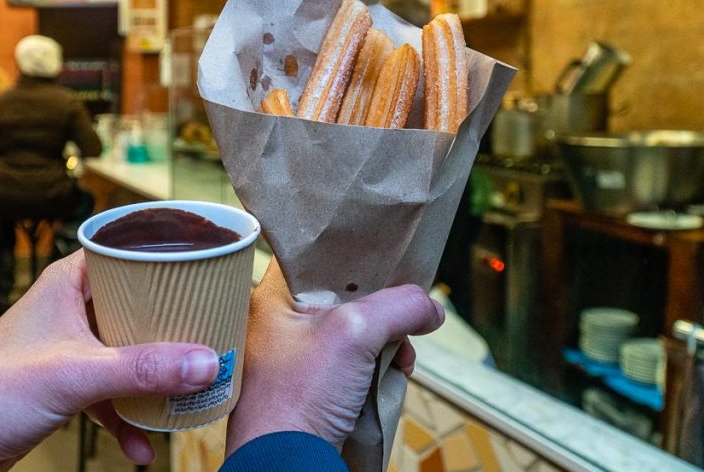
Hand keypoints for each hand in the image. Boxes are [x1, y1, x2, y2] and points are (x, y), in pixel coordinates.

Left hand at [0, 250, 219, 470]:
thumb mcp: (73, 376)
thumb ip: (141, 369)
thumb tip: (205, 362)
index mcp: (69, 282)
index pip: (130, 252)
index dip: (170, 260)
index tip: (211, 275)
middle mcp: (72, 308)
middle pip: (140, 307)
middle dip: (175, 332)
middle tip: (212, 341)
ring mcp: (70, 348)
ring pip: (130, 353)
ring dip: (154, 381)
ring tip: (185, 400)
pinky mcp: (66, 385)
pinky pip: (112, 393)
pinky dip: (128, 416)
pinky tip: (142, 446)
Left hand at [226, 258, 443, 454]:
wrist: (286, 465)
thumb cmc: (298, 398)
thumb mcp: (354, 334)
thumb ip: (399, 306)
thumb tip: (430, 308)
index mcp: (272, 297)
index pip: (316, 253)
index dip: (357, 253)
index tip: (392, 258)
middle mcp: (279, 321)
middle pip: (344, 293)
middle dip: (382, 308)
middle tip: (401, 319)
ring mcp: (295, 354)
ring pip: (355, 329)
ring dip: (385, 341)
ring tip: (398, 357)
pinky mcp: (311, 384)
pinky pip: (353, 361)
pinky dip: (377, 366)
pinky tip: (390, 375)